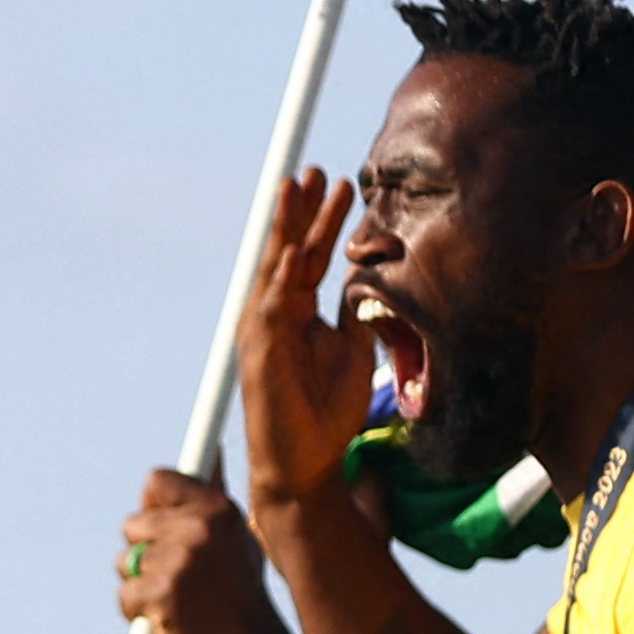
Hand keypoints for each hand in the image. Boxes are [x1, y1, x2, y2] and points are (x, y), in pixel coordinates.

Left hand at [116, 469, 285, 633]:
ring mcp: (180, 560)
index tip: (163, 528)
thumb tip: (210, 447)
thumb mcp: (236, 535)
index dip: (152, 506)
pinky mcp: (161, 593)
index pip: (156, 481)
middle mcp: (199, 528)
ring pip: (126, 561)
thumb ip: (213, 492)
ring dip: (140, 584)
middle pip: (133, 524)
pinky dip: (137, 611)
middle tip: (175, 576)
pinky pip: (125, 595)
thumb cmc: (239, 591)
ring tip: (175, 600)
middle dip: (145, 551)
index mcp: (216, 508)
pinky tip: (166, 619)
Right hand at [234, 168, 383, 515]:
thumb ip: (358, 315)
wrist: (305, 465)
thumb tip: (372, 281)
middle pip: (286, 250)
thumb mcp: (354, 351)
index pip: (306, 256)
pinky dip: (281, 280)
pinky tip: (292, 253)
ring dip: (286, 229)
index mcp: (294, 311)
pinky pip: (271, 311)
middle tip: (314, 169)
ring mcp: (263, 332)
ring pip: (275, 268)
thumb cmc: (325, 412)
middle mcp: (273, 315)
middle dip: (301, 209)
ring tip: (295, 189)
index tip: (340, 184)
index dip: (321, 220)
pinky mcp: (261, 356)